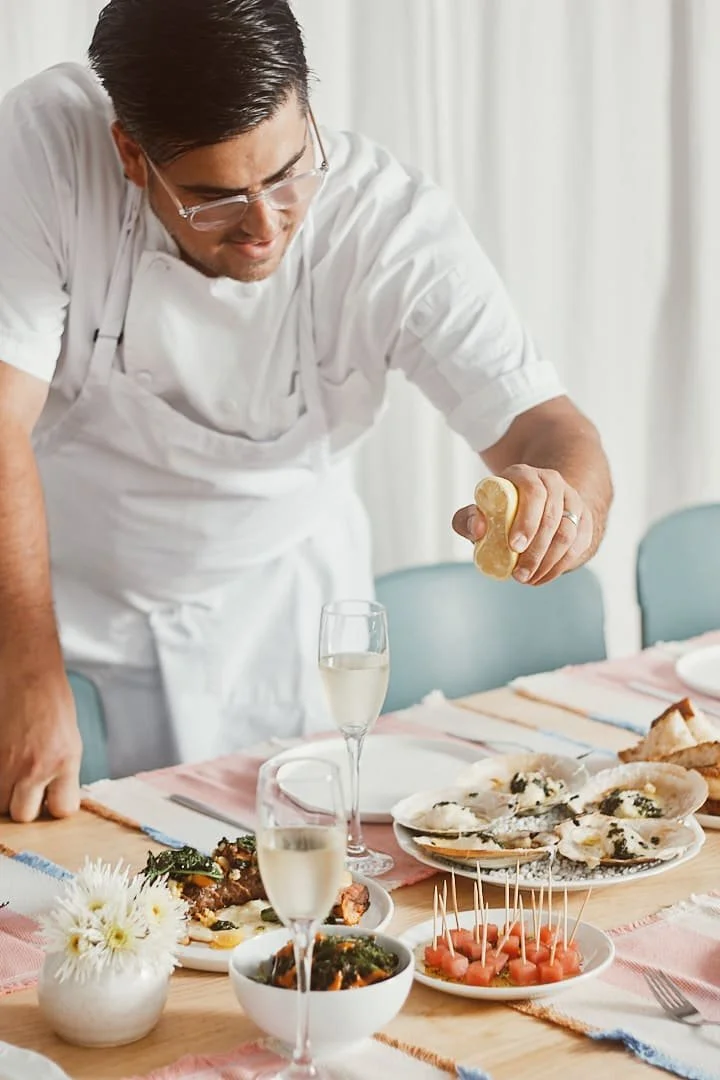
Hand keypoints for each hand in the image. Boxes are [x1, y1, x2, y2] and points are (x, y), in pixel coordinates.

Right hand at [0, 667, 81, 821]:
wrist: (27, 673)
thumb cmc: (52, 701)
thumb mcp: (70, 739)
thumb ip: (62, 771)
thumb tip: (53, 798)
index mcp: (64, 760)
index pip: (63, 809)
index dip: (57, 806)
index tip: (53, 798)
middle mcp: (35, 766)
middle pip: (23, 814)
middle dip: (25, 806)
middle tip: (27, 789)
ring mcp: (6, 762)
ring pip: (0, 804)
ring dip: (5, 794)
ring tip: (12, 774)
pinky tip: (4, 762)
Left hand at [452, 465, 593, 584]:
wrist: (534, 506)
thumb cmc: (499, 512)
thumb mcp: (479, 512)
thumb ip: (466, 519)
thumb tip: (478, 529)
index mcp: (525, 475)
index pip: (533, 493)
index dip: (526, 521)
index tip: (514, 546)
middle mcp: (552, 482)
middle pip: (552, 517)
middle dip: (536, 551)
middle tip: (519, 575)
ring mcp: (572, 500)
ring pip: (568, 532)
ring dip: (549, 562)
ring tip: (529, 579)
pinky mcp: (584, 519)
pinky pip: (580, 544)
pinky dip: (562, 565)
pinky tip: (543, 577)